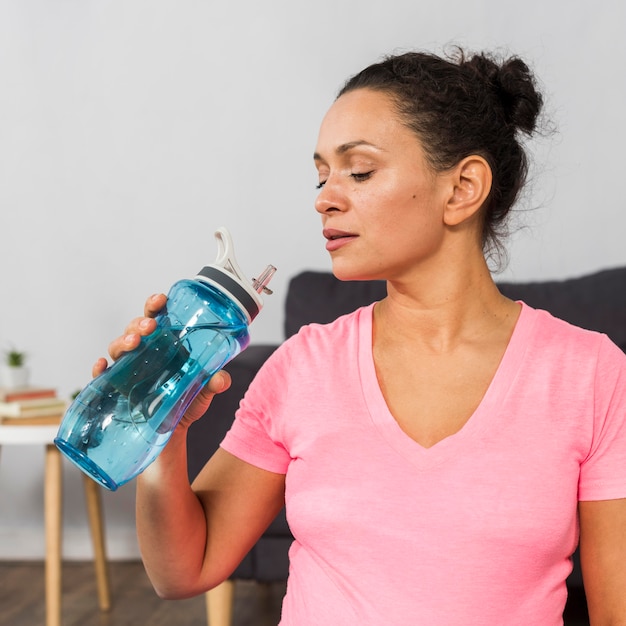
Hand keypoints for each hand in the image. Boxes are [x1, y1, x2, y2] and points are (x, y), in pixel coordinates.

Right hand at [91, 293, 230, 426]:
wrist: (172, 432)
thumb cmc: (186, 404)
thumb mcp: (203, 392)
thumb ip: (213, 383)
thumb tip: (221, 378)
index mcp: (166, 345)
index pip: (157, 318)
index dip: (155, 306)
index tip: (161, 299)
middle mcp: (145, 353)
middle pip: (135, 329)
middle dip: (139, 324)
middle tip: (150, 326)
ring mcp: (129, 370)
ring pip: (118, 348)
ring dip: (123, 341)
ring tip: (134, 343)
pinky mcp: (117, 389)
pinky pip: (103, 376)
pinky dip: (100, 369)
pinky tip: (101, 365)